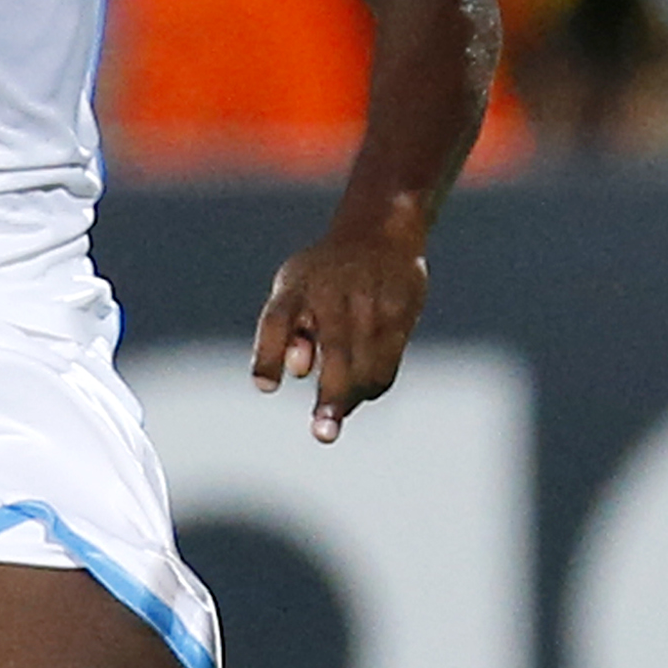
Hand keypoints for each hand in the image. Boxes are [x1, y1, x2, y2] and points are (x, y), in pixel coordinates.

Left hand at [252, 228, 428, 443]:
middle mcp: (333, 291)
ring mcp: (371, 300)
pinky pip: (390, 359)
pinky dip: (376, 383)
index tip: (265, 387)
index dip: (268, 355)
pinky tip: (363, 394)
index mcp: (295, 286)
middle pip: (335, 349)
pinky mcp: (402, 309)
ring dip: (354, 397)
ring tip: (334, 416)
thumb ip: (286, 331)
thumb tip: (299, 370)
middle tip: (323, 434)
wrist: (378, 233)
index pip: (276, 320)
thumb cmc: (321, 276)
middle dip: (331, 395)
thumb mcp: (292, 289)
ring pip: (368, 363)